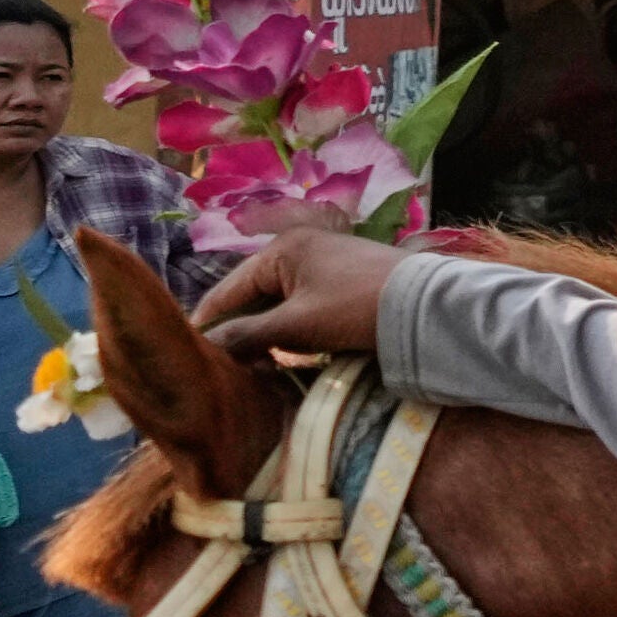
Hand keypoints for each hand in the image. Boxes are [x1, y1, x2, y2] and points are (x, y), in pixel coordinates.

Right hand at [190, 226, 409, 357]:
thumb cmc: (355, 307)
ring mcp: (325, 265)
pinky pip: (303, 308)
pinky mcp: (344, 284)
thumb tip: (208, 347)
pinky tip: (287, 355)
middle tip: (225, 367)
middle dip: (241, 331)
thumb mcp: (297, 324)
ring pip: (279, 305)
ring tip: (254, 367)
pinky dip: (292, 331)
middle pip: (254, 296)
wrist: (426, 307)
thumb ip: (248, 335)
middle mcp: (301, 249)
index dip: (209, 321)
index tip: (189, 351)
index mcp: (283, 249)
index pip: (230, 288)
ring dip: (267, 335)